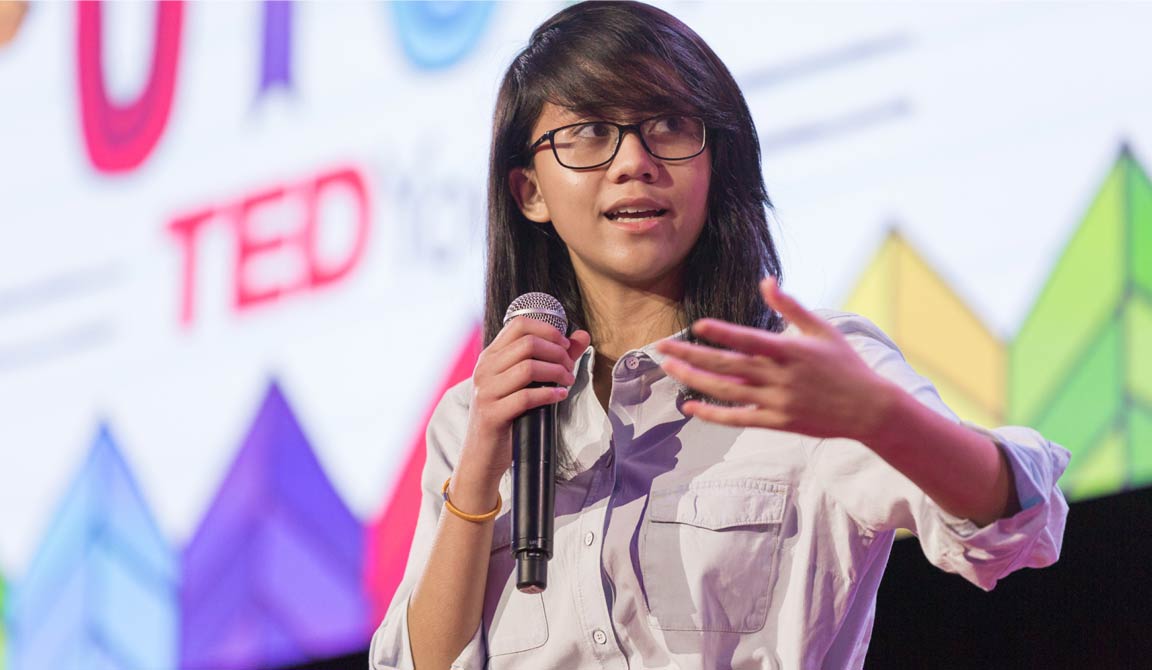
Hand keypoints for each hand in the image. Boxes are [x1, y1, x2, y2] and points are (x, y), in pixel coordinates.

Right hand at [459, 317, 590, 483]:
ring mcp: (486, 391)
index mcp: (491, 357)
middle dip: (557, 353)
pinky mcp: (492, 413)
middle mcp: (485, 369)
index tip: (565, 345)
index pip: (519, 324)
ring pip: (528, 367)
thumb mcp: (526, 383)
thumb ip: (554, 357)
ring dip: (556, 372)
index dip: (548, 330)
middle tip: (570, 367)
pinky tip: (560, 396)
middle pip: (528, 344)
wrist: (483, 455)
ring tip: (568, 381)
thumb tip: (583, 336)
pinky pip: (526, 397)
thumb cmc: (508, 416)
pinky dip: (549, 394)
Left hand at [655, 277, 896, 441]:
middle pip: (727, 366)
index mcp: (790, 351)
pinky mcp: (777, 423)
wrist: (869, 409)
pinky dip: (712, 414)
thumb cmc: (845, 364)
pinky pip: (738, 418)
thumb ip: (790, 306)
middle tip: (660, 348)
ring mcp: (777, 402)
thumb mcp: (822, 329)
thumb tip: (766, 280)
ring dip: (694, 380)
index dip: (723, 333)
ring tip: (669, 369)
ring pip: (726, 391)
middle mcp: (780, 377)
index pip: (749, 340)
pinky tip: (689, 406)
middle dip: (691, 356)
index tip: (697, 325)